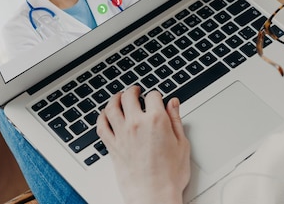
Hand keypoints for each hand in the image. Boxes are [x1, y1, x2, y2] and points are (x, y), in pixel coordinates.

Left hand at [97, 86, 190, 203]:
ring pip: (112, 107)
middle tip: (136, 91)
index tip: (157, 98)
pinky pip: (101, 126)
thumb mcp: (182, 144)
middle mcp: (136, 124)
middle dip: (134, 91)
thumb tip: (173, 104)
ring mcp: (122, 135)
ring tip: (119, 96)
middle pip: (129, 96)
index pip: (153, 96)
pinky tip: (105, 114)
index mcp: (156, 120)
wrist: (154, 195)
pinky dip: (102, 117)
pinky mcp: (112, 146)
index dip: (156, 95)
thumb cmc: (169, 175)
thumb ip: (176, 120)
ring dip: (115, 98)